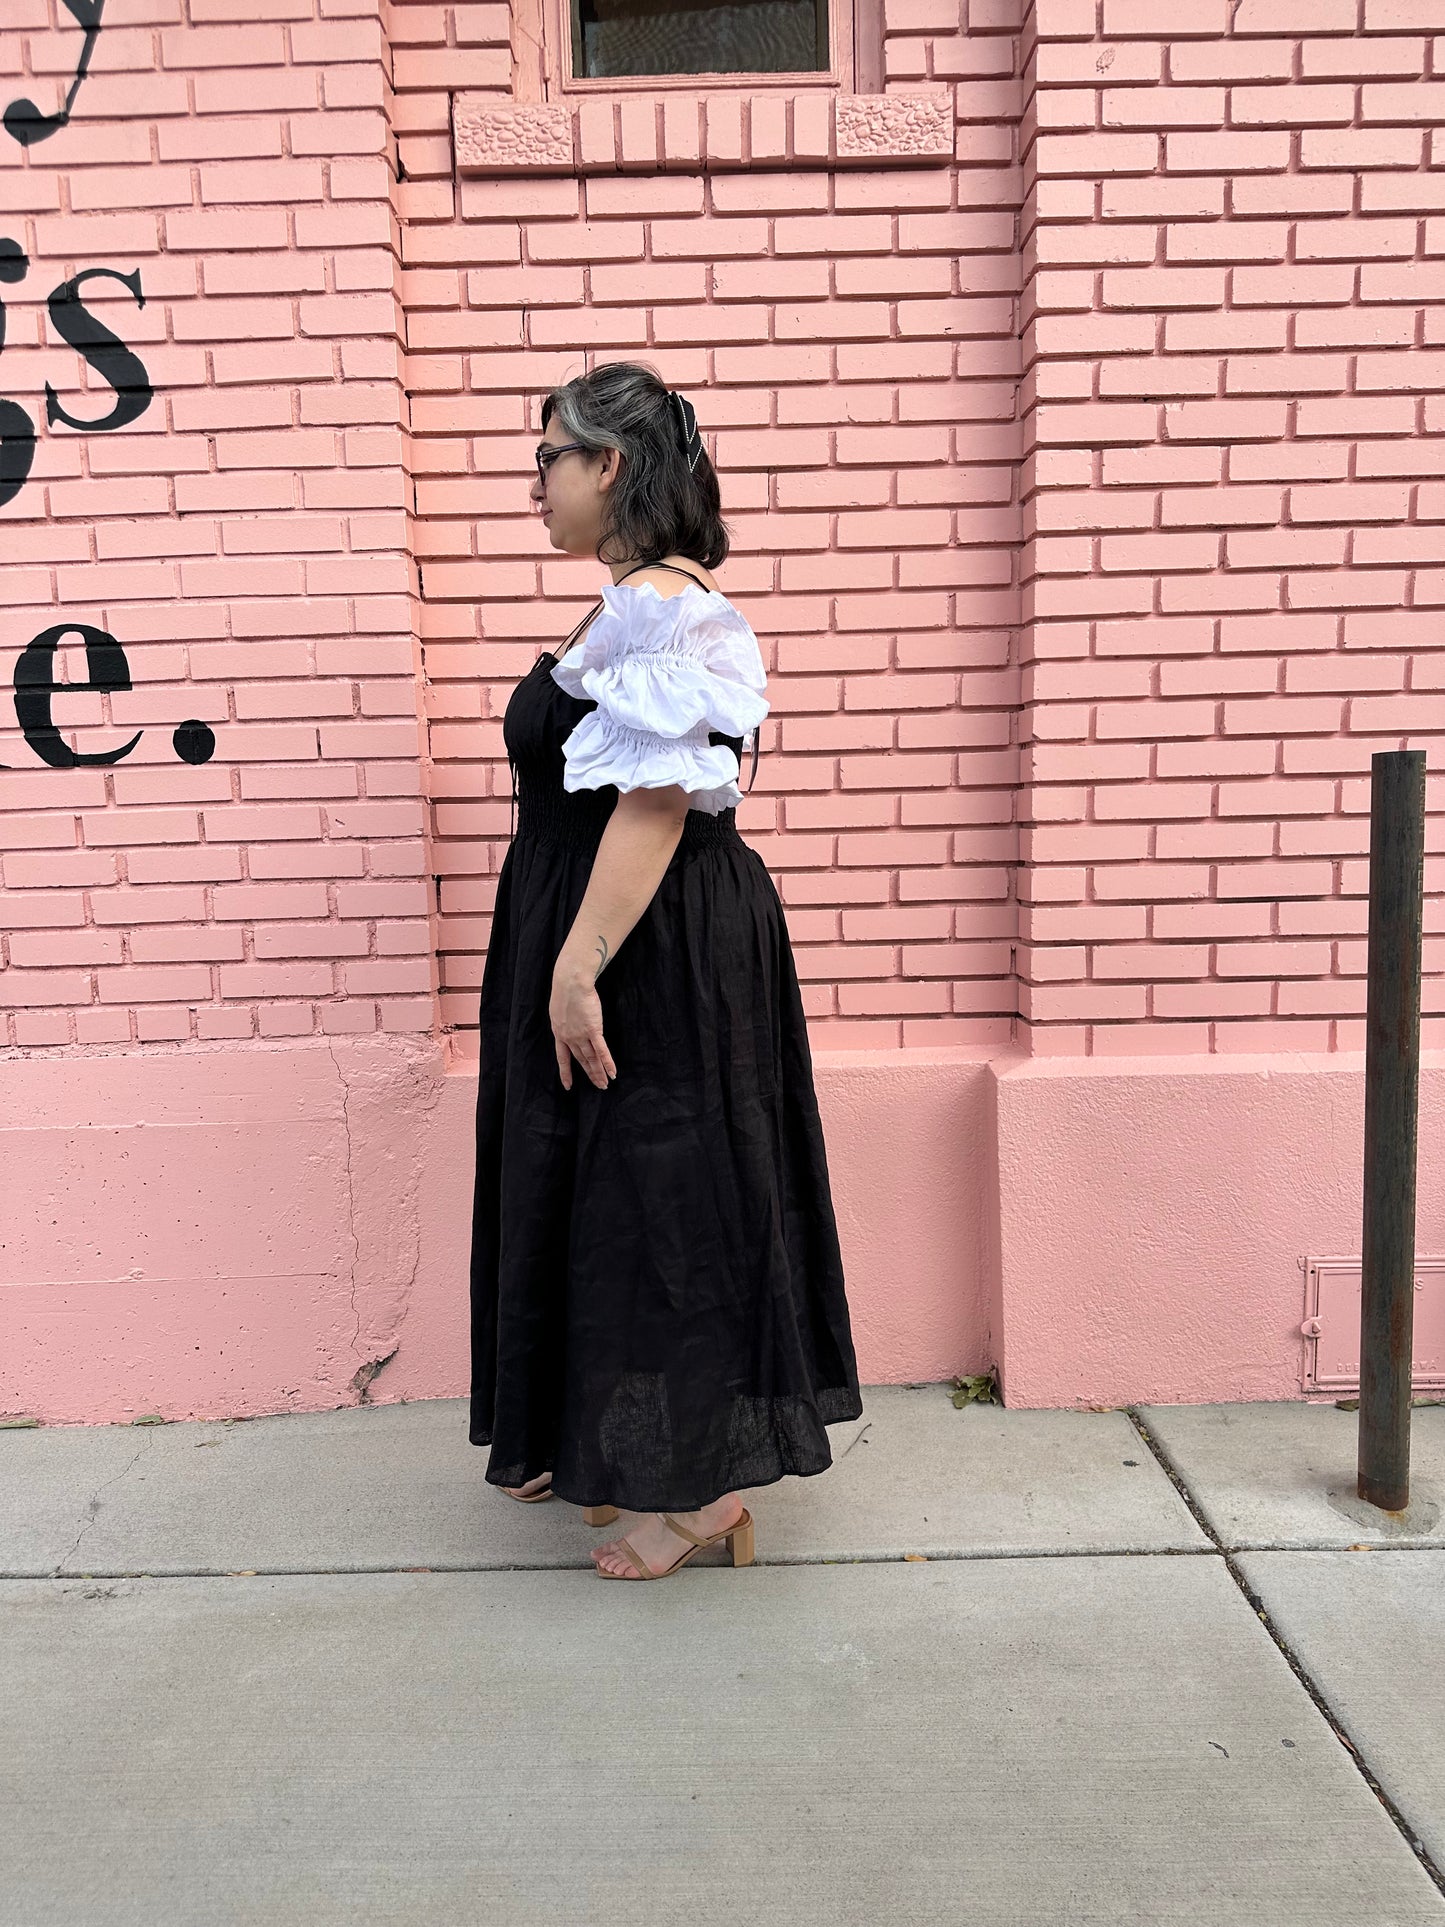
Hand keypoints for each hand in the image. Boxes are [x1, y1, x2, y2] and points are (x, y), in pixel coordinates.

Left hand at [550, 959, 617, 1091]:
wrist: (571, 982)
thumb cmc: (565, 988)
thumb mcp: (559, 1006)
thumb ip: (565, 1017)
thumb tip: (570, 1019)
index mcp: (559, 1033)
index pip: (562, 1058)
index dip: (566, 1072)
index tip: (568, 1086)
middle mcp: (569, 1037)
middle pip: (581, 1060)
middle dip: (590, 1074)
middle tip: (598, 1085)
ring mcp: (581, 1035)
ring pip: (592, 1058)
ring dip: (599, 1072)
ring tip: (604, 1084)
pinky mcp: (594, 1030)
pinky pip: (601, 1051)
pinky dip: (607, 1063)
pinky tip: (612, 1073)